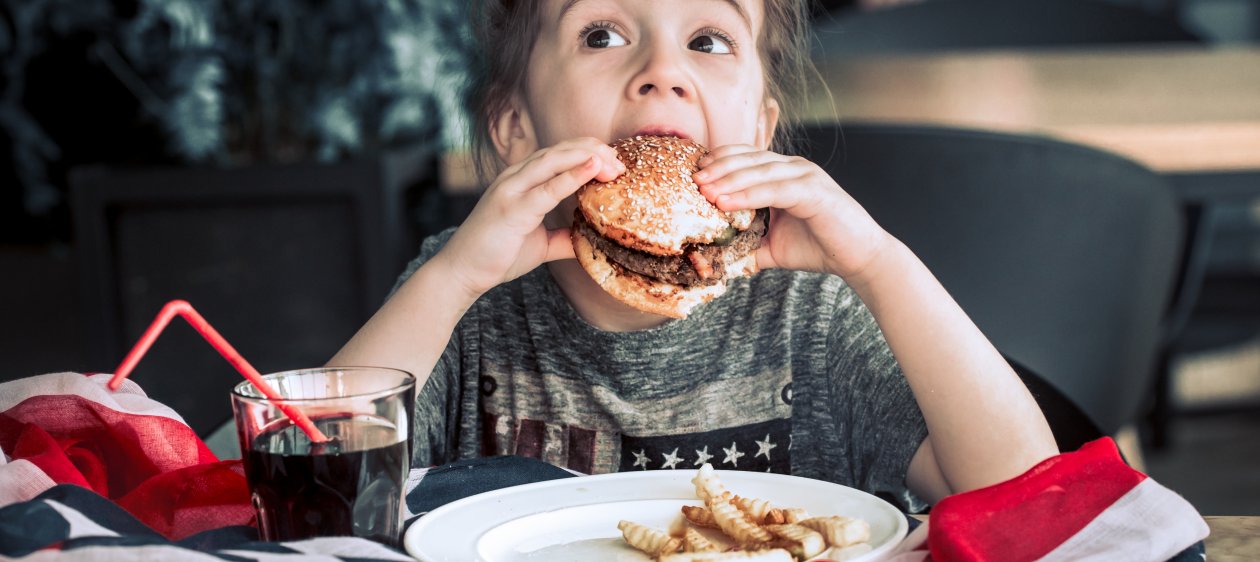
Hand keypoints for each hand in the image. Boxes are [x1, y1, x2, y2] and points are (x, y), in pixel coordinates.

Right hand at [432, 138, 623, 299]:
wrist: (461, 272)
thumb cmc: (497, 255)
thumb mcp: (539, 244)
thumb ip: (563, 237)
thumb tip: (590, 240)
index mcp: (521, 180)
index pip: (558, 155)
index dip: (588, 152)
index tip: (615, 162)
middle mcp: (515, 177)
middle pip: (559, 151)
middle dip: (593, 150)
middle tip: (621, 162)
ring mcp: (511, 190)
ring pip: (553, 160)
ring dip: (587, 157)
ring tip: (612, 161)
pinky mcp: (511, 209)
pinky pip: (546, 188)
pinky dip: (571, 176)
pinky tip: (593, 169)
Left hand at [693, 145, 893, 279]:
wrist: (858, 258)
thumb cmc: (818, 247)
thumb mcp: (772, 246)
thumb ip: (747, 246)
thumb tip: (716, 260)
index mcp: (784, 173)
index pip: (746, 157)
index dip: (720, 161)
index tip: (695, 173)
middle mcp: (795, 167)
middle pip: (749, 159)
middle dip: (719, 168)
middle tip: (693, 179)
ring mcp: (806, 175)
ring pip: (759, 171)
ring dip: (729, 179)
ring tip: (704, 190)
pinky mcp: (814, 190)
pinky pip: (774, 189)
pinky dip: (748, 195)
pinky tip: (726, 202)